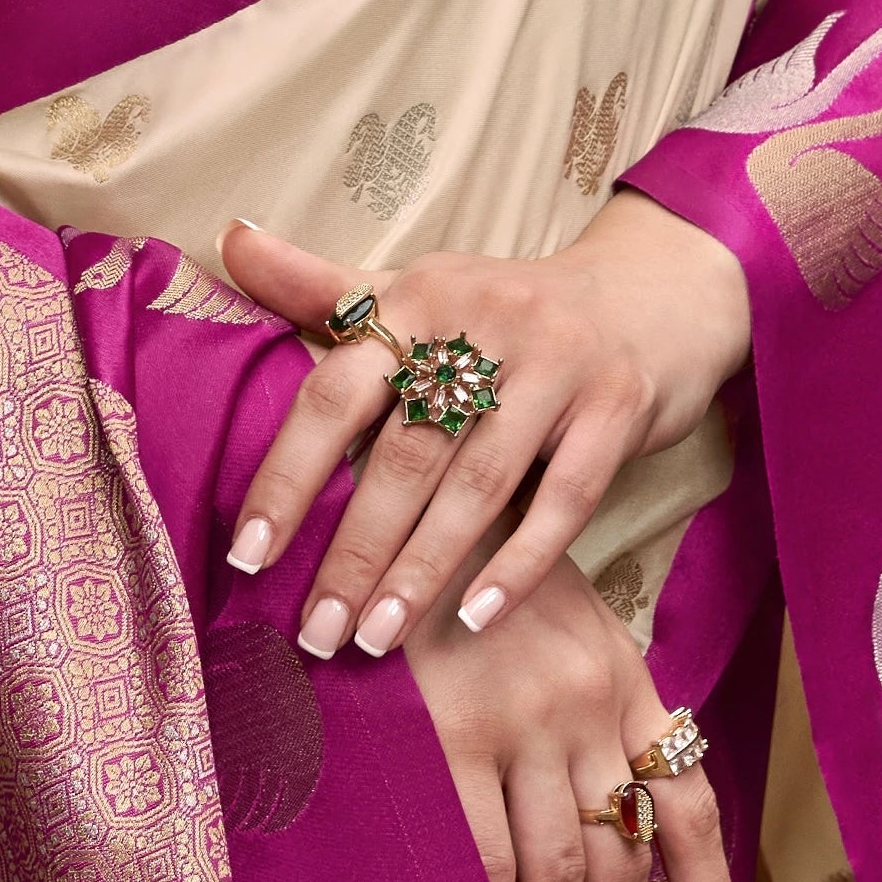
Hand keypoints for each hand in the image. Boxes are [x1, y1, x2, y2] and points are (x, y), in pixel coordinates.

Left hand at [217, 189, 750, 658]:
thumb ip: (323, 288)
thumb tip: (229, 241)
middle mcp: (485, 322)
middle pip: (404, 454)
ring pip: (476, 485)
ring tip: (375, 640)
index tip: (248, 556)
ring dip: (421, 571)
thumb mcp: (420, 289)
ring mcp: (556, 364)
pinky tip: (477, 618)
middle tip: (315, 632)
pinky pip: (564, 500)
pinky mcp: (618, 405)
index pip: (335, 396)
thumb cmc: (508, 310)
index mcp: (420, 296)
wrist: (652, 291)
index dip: (287, 477)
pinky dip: (518, 564)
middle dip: (354, 552)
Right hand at [402, 555, 736, 881]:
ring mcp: (521, 720)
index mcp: (622, 675)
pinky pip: (482, 860)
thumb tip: (613, 809)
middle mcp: (587, 703)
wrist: (396, 492)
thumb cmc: (467, 560)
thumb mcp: (555, 612)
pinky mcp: (450, 735)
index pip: (687, 806)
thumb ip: (589, 700)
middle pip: (621, 865)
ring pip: (558, 877)